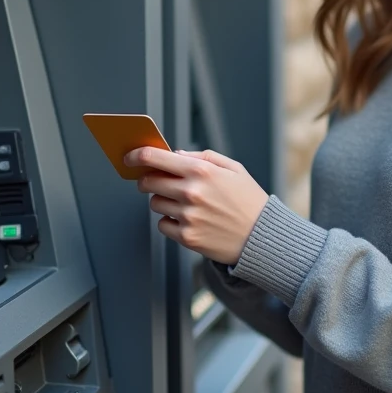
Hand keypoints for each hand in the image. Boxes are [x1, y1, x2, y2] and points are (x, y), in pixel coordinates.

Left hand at [125, 147, 268, 265]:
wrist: (262, 237)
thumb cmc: (248, 200)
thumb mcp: (234, 168)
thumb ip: (202, 156)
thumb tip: (174, 155)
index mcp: (201, 171)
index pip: (155, 158)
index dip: (136, 155)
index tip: (129, 157)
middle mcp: (191, 193)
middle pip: (148, 182)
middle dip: (147, 179)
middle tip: (156, 181)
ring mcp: (188, 216)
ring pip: (154, 203)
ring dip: (161, 200)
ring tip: (182, 202)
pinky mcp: (187, 237)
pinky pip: (162, 224)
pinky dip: (169, 220)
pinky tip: (187, 218)